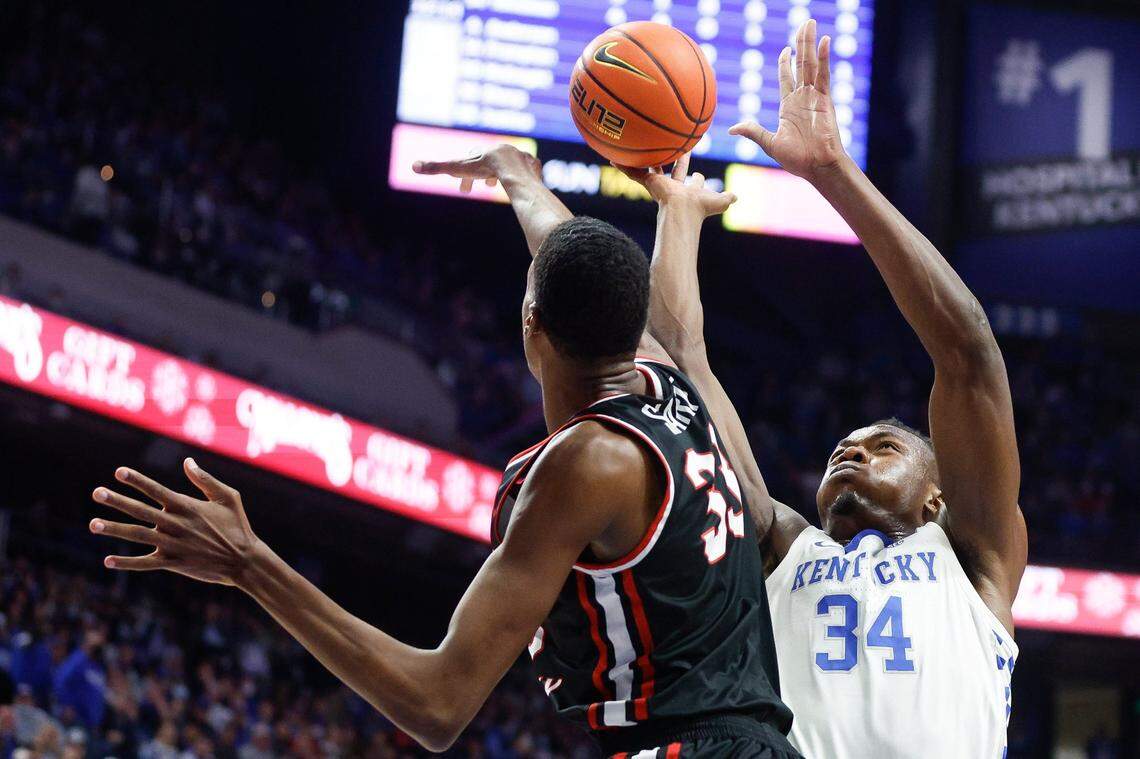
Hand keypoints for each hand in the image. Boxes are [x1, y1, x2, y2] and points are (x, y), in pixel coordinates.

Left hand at [90, 459, 260, 586]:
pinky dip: (126, 563)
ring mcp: (173, 545)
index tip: (118, 472)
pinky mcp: (173, 563)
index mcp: (187, 507)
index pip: (156, 490)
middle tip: (96, 492)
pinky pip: (145, 563)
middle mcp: (176, 524)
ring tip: (93, 524)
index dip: (137, 481)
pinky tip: (107, 560)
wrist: (244, 561)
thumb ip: (206, 480)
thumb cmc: (238, 526)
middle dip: (117, 500)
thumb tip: (187, 462)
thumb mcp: (228, 497)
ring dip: (114, 529)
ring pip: (137, 535)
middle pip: (140, 510)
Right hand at [412, 144, 541, 192]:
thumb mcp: (458, 169)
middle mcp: (503, 151)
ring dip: (506, 174)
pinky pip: (530, 169)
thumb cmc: (484, 169)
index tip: (465, 190)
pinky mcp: (532, 166)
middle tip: (485, 186)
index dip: (467, 174)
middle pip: (492, 161)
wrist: (513, 171)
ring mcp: (519, 157)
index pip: (473, 160)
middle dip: (486, 173)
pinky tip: (523, 183)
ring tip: (504, 185)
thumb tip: (413, 166)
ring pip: (512, 163)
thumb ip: (436, 168)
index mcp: (485, 152)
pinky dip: (525, 175)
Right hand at [616, 153, 735, 217]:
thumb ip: (727, 199)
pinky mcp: (650, 183)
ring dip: (648, 160)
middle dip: (677, 162)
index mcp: (689, 192)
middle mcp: (675, 188)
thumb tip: (737, 197)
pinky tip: (613, 158)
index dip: (697, 179)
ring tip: (641, 149)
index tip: (697, 174)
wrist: (682, 211)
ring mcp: (661, 185)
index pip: (694, 183)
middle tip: (677, 150)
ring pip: (652, 170)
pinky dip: (624, 166)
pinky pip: (634, 173)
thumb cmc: (700, 209)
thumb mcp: (719, 202)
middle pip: (675, 172)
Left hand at [729, 19, 846, 180]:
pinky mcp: (825, 100)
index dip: (786, 62)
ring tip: (810, 23)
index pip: (787, 78)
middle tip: (804, 24)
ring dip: (810, 43)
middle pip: (801, 64)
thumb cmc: (797, 160)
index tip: (786, 49)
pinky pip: (824, 75)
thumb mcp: (770, 143)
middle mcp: (803, 98)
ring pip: (811, 64)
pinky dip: (824, 58)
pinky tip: (824, 41)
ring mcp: (815, 97)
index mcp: (789, 106)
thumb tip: (732, 129)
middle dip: (801, 44)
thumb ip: (753, 131)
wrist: (817, 167)